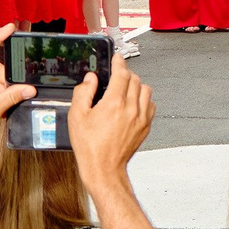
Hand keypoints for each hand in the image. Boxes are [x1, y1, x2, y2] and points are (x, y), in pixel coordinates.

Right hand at [65, 56, 154, 194]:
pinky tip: (133, 104)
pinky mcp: (146, 126)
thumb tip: (90, 79)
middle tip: (116, 76)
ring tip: (125, 90)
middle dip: (125, 74)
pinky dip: (144, 100)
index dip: (119, 63)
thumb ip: (83, 93)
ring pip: (146, 90)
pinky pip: (151, 105)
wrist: (104, 169)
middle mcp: (131, 109)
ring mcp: (141, 118)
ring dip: (136, 86)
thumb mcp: (77, 117)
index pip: (122, 73)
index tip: (117, 59)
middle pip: (135, 79)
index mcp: (114, 103)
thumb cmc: (91, 147)